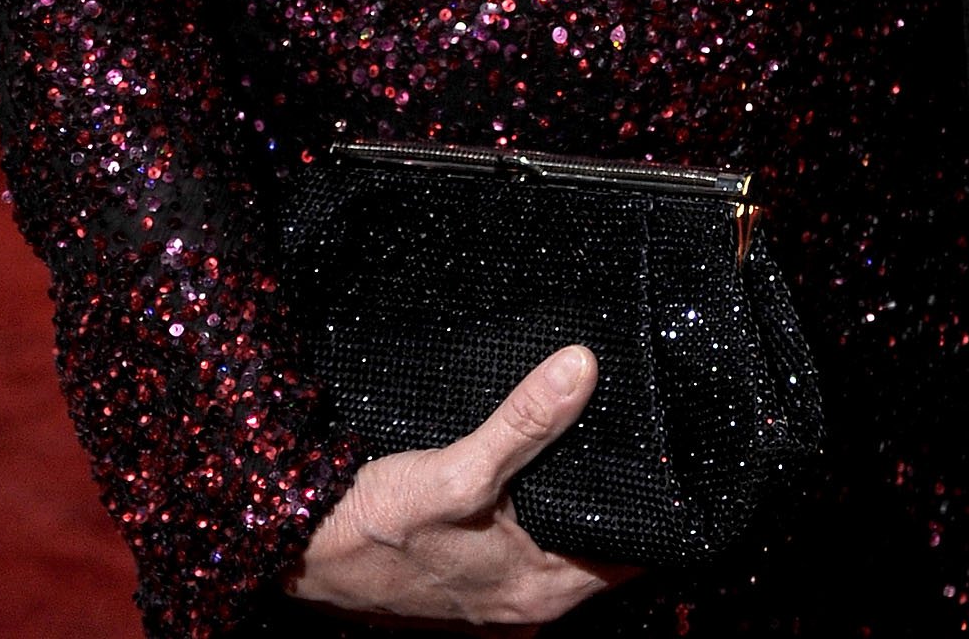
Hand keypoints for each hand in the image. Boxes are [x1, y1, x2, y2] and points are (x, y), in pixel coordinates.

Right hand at [291, 344, 634, 624]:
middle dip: (619, 489)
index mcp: (542, 590)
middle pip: (602, 541)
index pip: (633, 551)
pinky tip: (535, 460)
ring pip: (565, 537)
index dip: (655, 503)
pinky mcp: (470, 575)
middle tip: (636, 420)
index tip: (670, 445)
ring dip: (576, 493)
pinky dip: (540, 503)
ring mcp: (497, 591)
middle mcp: (528, 601)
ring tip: (594, 427)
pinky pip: (529, 537)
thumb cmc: (372, 529)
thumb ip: (524, 425)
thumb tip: (584, 368)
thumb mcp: (456, 471)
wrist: (299, 552)